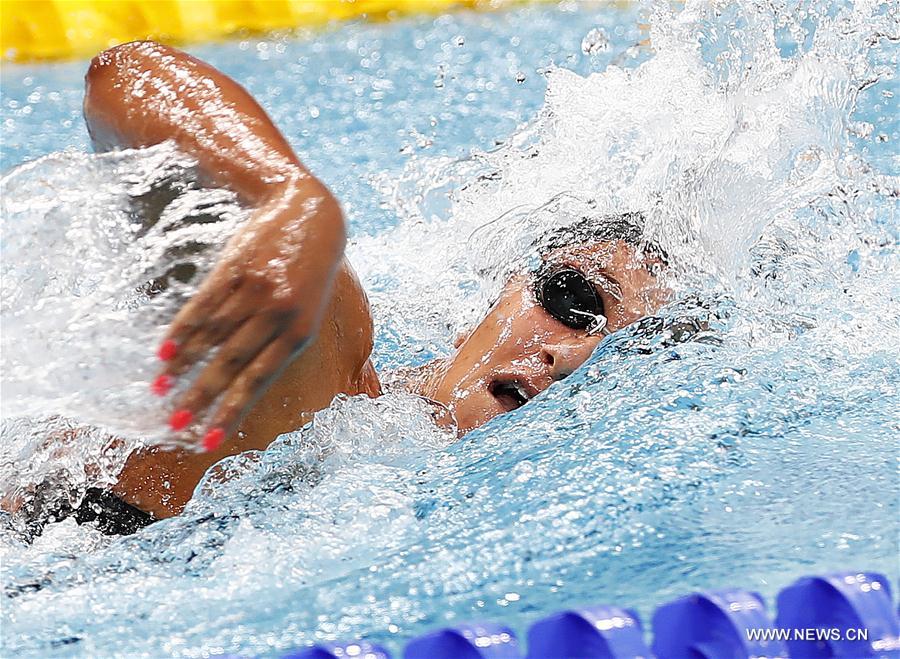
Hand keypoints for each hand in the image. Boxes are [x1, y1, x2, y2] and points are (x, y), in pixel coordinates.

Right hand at [153, 181, 344, 450]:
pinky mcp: (237, 267)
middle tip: (173, 424)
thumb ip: (278, 343)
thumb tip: (240, 384)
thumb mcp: (307, 311)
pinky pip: (204, 305)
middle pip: (231, 364)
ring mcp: (257, 290)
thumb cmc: (306, 274)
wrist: (309, 214)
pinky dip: (182, 330)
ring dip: (183, 366)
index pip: (259, 382)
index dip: (231, 411)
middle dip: (201, 398)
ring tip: (159, 389)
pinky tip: (163, 351)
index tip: (208, 440)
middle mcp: (279, 315)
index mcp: (300, 334)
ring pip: (213, 337)